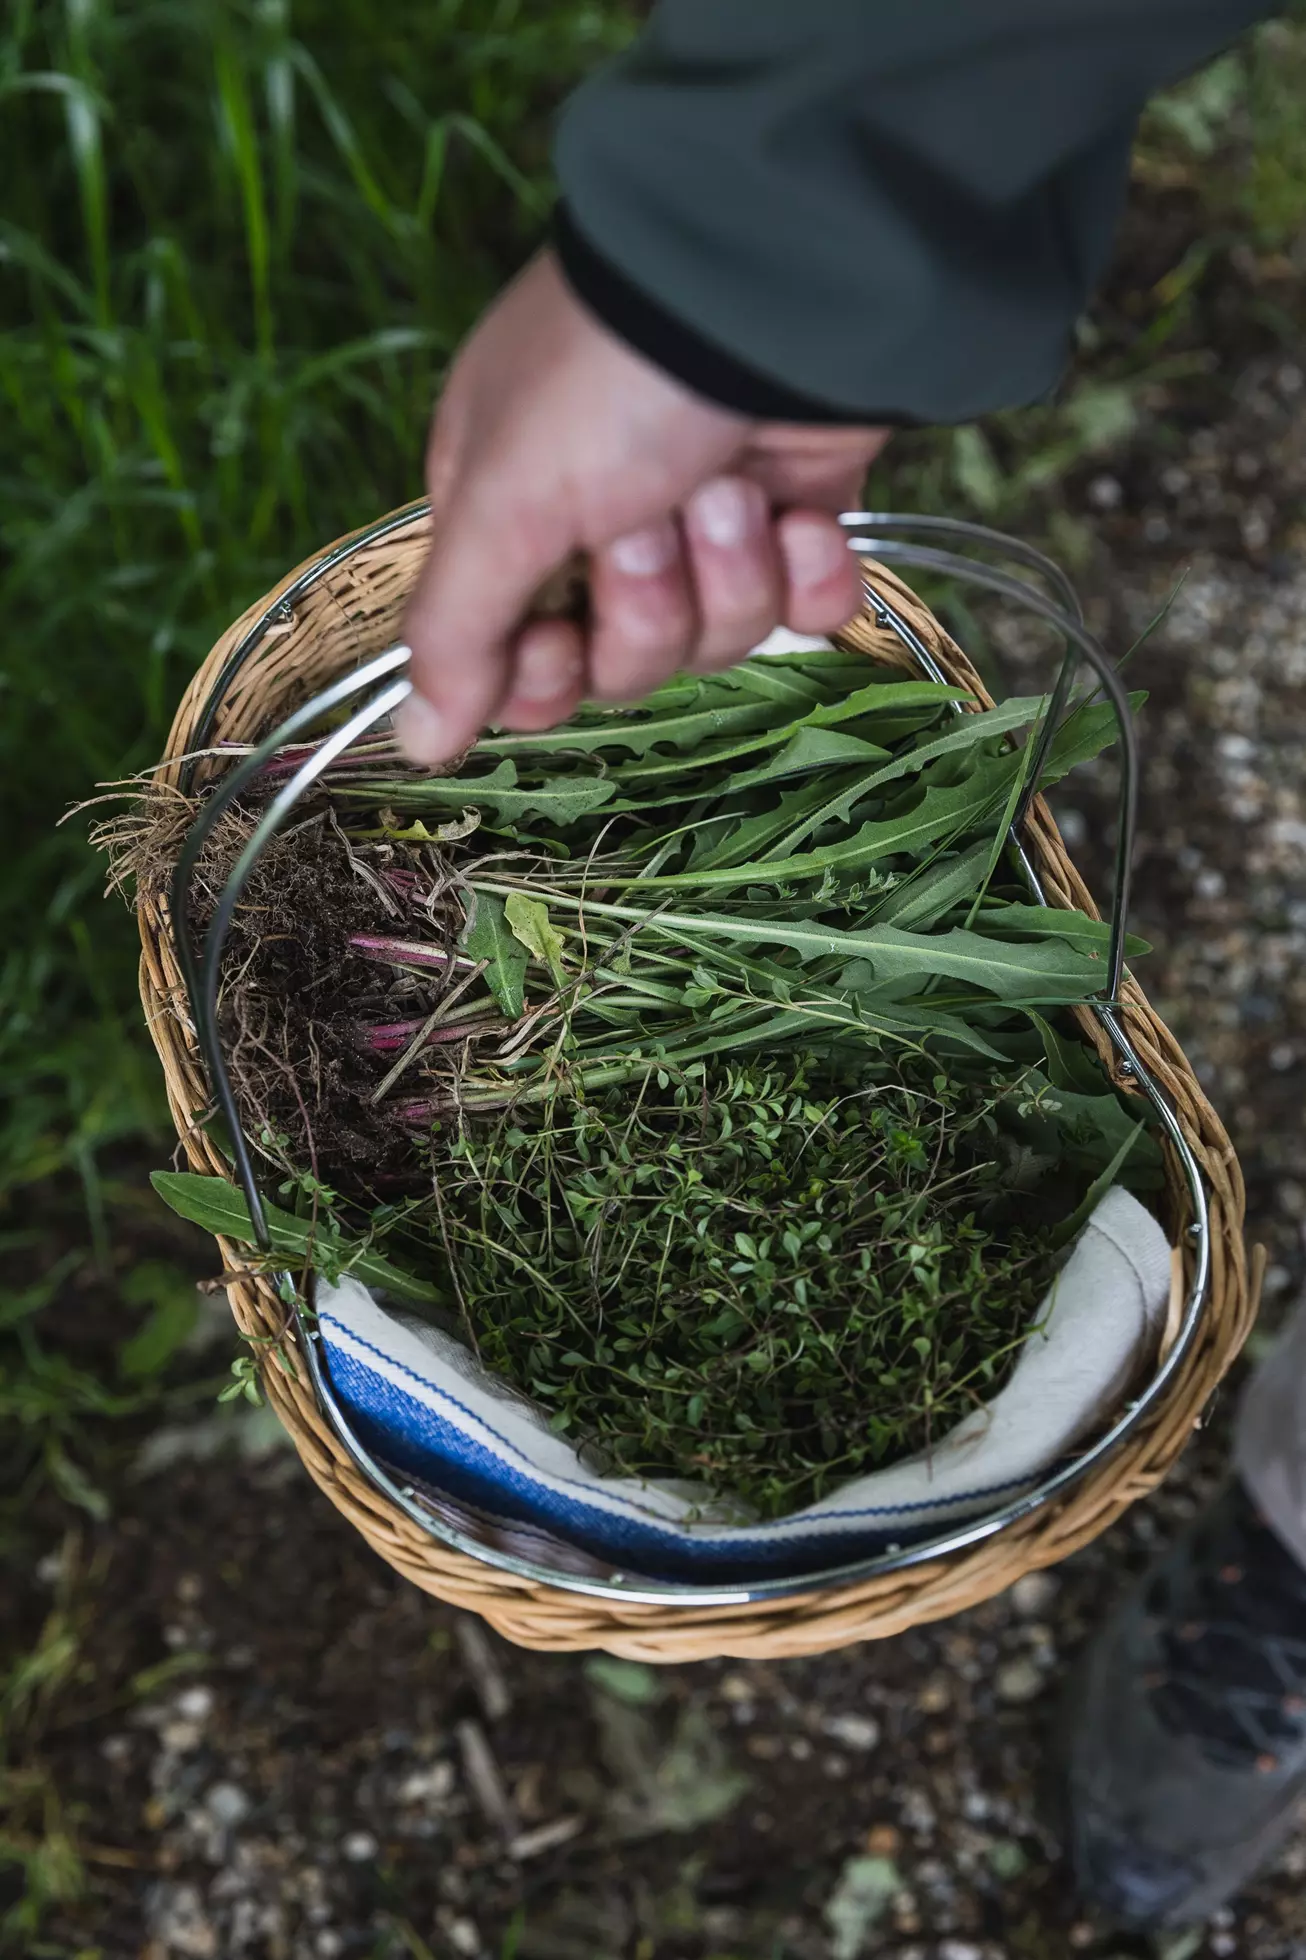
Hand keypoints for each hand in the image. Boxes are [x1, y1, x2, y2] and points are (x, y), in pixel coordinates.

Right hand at [397, 250, 888, 762]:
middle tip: (650, 523)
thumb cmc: (609, 378)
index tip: (557, 640)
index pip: (522, 664)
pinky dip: (810, 574)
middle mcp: (602, 527)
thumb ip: (456, 630)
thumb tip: (419, 741)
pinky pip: (807, 611)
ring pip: (718, 638)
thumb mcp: (502, 502)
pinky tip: (802, 520)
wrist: (773, 287)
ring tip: (730, 490)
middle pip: (624, 662)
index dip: (546, 675)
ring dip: (728, 571)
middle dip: (646, 604)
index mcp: (509, 517)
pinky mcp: (799, 517)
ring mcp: (707, 523)